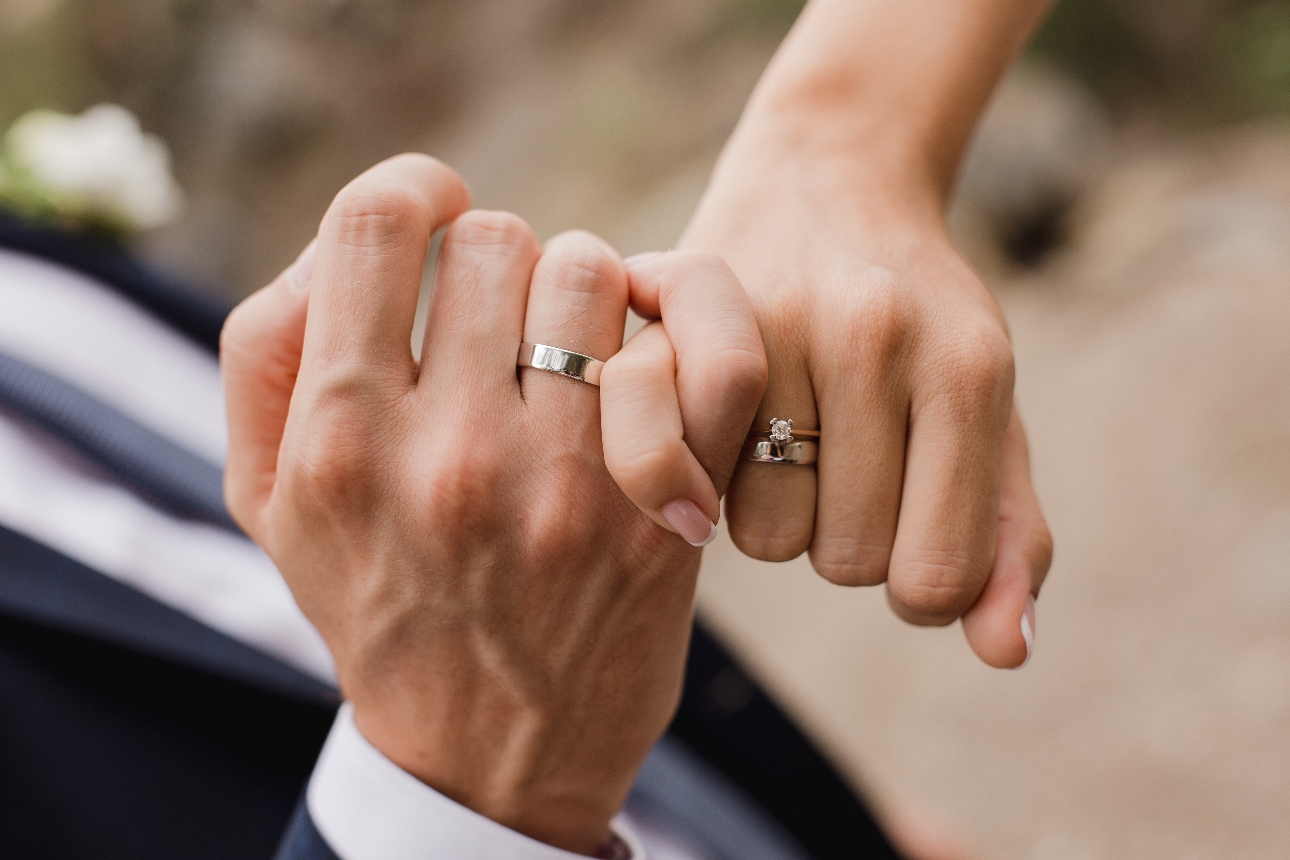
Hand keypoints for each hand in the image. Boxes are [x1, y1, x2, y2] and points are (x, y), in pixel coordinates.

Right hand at [219, 155, 763, 852]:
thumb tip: (343, 245)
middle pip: (501, 239)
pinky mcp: (658, 514)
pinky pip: (707, 353)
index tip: (438, 219)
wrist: (482, 756)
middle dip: (502, 267)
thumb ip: (267, 350)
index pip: (377, 221)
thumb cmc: (376, 603)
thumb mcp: (267, 500)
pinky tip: (657, 356)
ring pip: (598, 274)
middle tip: (504, 327)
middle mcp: (451, 455)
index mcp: (340, 441)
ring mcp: (566, 486)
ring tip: (572, 354)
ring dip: (588, 296)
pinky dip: (696, 327)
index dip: (416, 191)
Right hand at [681, 134, 1050, 668]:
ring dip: (780, 517)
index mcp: (968, 367)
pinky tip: (726, 439)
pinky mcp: (687, 322)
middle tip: (849, 472)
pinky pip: (691, 477)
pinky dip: (710, 482)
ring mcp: (773, 323)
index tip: (912, 531)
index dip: (922, 583)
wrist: (828, 179)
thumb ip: (1009, 536)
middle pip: (848, 560)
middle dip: (850, 541)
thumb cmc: (921, 321)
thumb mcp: (989, 416)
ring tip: (788, 448)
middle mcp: (873, 337)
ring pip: (767, 535)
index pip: (936, 578)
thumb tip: (1008, 652)